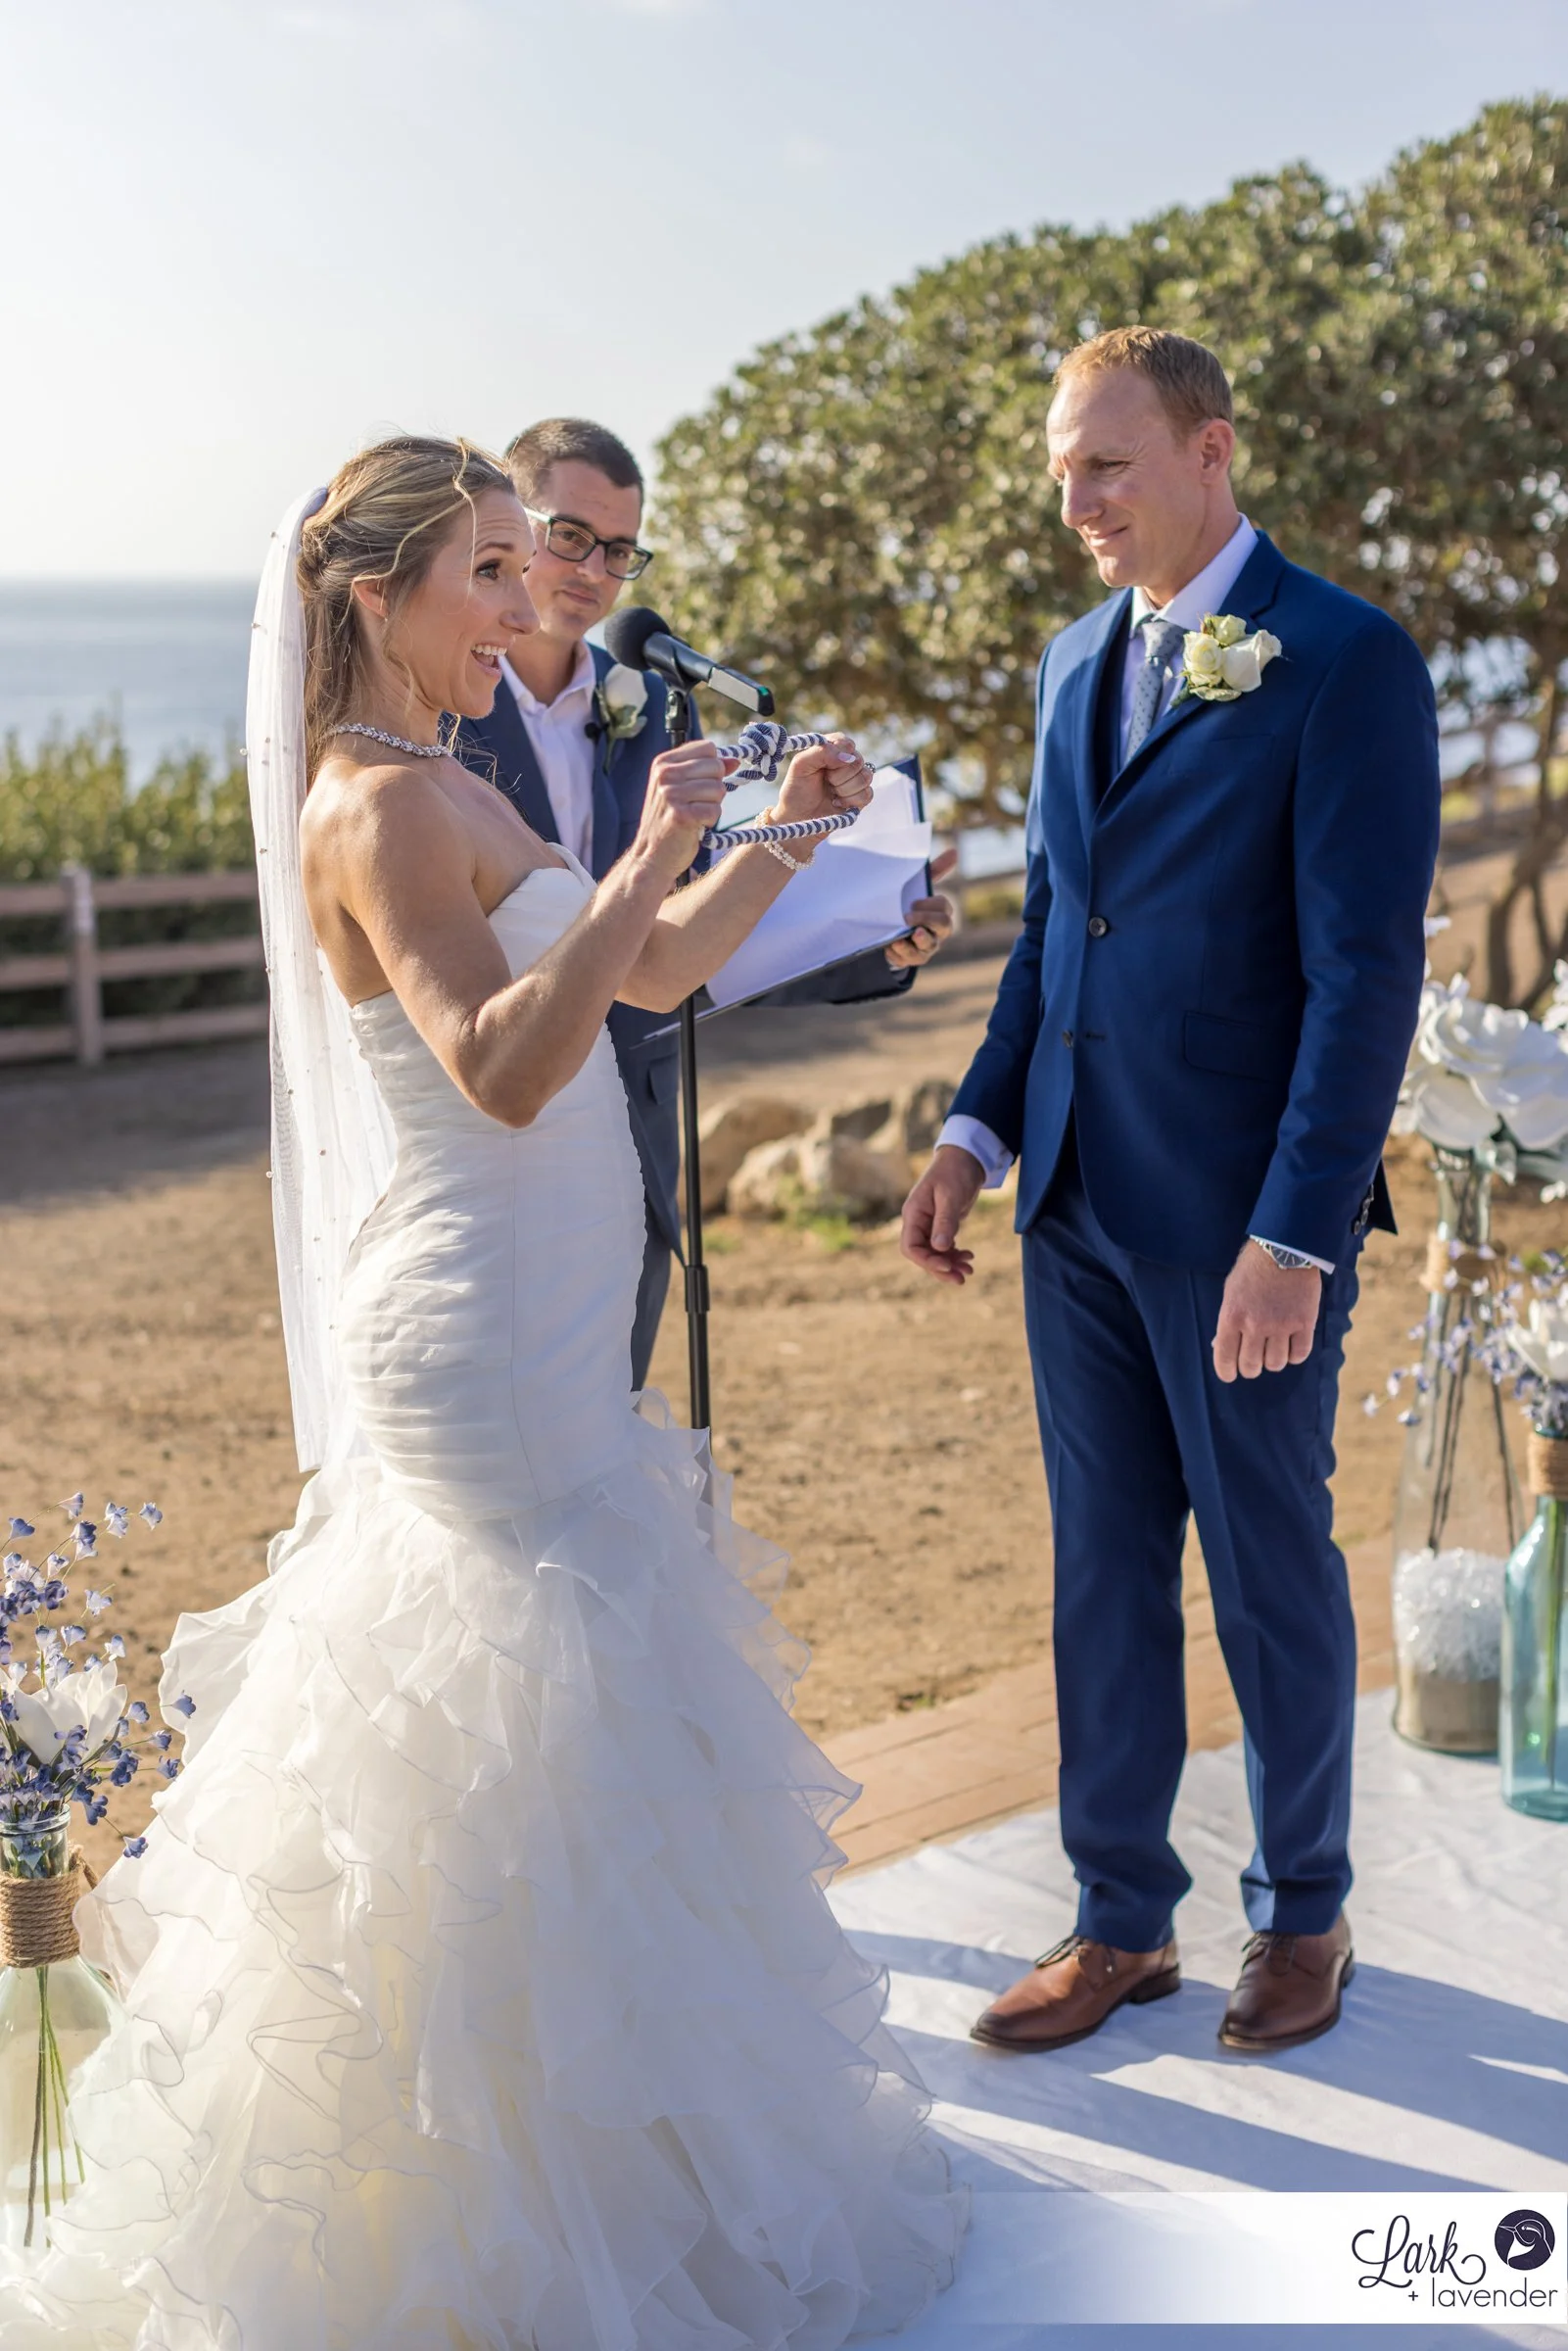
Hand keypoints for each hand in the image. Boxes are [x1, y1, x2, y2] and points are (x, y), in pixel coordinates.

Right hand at [635, 742, 728, 876]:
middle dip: (714, 787)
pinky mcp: (681, 815)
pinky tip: (695, 826)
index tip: (701, 783)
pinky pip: (715, 810)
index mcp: (663, 763)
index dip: (713, 766)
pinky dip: (710, 820)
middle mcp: (665, 775)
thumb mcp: (681, 789)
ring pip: (718, 789)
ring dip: (712, 805)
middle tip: (697, 803)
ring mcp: (671, 794)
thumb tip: (734, 760)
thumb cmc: (669, 821)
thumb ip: (705, 770)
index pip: (707, 748)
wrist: (652, 856)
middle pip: (716, 766)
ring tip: (695, 815)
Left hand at [771, 732, 875, 828]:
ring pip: (865, 777)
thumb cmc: (797, 790)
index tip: (824, 768)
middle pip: (858, 761)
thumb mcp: (800, 765)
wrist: (798, 818)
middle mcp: (846, 760)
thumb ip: (821, 752)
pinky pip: (867, 794)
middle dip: (838, 776)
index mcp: (832, 748)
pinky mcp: (861, 796)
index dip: (837, 756)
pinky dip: (850, 801)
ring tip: (831, 793)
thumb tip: (847, 757)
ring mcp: (855, 778)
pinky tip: (838, 803)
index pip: (847, 744)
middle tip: (826, 782)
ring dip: (844, 789)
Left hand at [886, 847, 958, 969]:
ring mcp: (928, 946)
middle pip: (944, 926)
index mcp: (942, 912)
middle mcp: (939, 931)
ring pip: (929, 947)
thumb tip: (954, 852)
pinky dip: (900, 954)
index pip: (944, 907)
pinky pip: (910, 960)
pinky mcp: (914, 959)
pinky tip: (890, 947)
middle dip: (926, 921)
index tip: (913, 902)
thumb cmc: (911, 903)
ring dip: (915, 942)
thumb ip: (936, 871)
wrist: (894, 927)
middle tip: (907, 918)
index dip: (930, 905)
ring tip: (900, 938)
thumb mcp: (919, 887)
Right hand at [900, 1143, 984, 1284]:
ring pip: (935, 1253)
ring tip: (970, 1270)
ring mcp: (929, 1224)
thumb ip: (944, 1222)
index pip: (910, 1247)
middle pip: (923, 1254)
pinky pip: (944, 1246)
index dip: (927, 1261)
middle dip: (941, 1268)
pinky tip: (969, 1256)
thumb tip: (940, 1248)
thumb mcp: (950, 1196)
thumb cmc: (955, 1171)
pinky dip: (955, 1254)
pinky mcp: (942, 1224)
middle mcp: (918, 1221)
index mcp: (914, 1214)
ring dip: (951, 1264)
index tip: (947, 1266)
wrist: (966, 1157)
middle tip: (962, 1278)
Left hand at [1212, 1244, 1320, 1380]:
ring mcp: (1281, 1325)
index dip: (1227, 1372)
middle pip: (1252, 1366)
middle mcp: (1255, 1325)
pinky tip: (1291, 1346)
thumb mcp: (1231, 1293)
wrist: (1285, 1248)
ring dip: (1273, 1360)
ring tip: (1273, 1348)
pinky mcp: (1304, 1322)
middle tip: (1253, 1361)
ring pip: (1276, 1364)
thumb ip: (1227, 1321)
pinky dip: (1294, 1355)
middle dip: (1250, 1368)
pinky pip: (1299, 1355)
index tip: (1230, 1374)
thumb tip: (1221, 1347)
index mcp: (1231, 1317)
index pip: (1225, 1359)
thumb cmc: (1253, 1270)